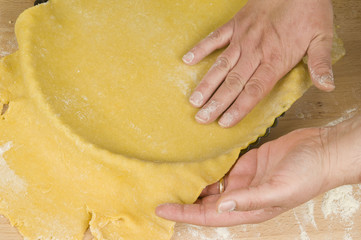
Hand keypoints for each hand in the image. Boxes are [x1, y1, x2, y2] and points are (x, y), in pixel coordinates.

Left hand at [156, 115, 360, 226]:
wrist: (322, 151)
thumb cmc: (308, 175)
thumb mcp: (279, 190)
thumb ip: (250, 199)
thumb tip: (221, 206)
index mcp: (249, 208)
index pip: (209, 216)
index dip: (185, 213)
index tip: (162, 208)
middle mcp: (242, 195)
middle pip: (206, 201)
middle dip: (185, 199)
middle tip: (161, 190)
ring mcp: (244, 178)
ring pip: (212, 183)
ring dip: (194, 180)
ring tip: (172, 175)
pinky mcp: (247, 161)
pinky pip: (222, 164)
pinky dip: (209, 164)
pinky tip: (195, 159)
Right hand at [185, 0, 334, 127]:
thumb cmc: (309, 9)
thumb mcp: (322, 36)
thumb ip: (320, 64)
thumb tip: (327, 87)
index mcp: (275, 59)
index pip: (254, 90)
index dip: (238, 108)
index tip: (224, 122)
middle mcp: (255, 52)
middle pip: (233, 83)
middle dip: (217, 103)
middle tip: (202, 118)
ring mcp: (242, 38)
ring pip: (221, 65)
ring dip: (206, 83)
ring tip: (194, 100)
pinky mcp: (235, 24)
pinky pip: (215, 37)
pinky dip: (200, 48)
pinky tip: (187, 60)